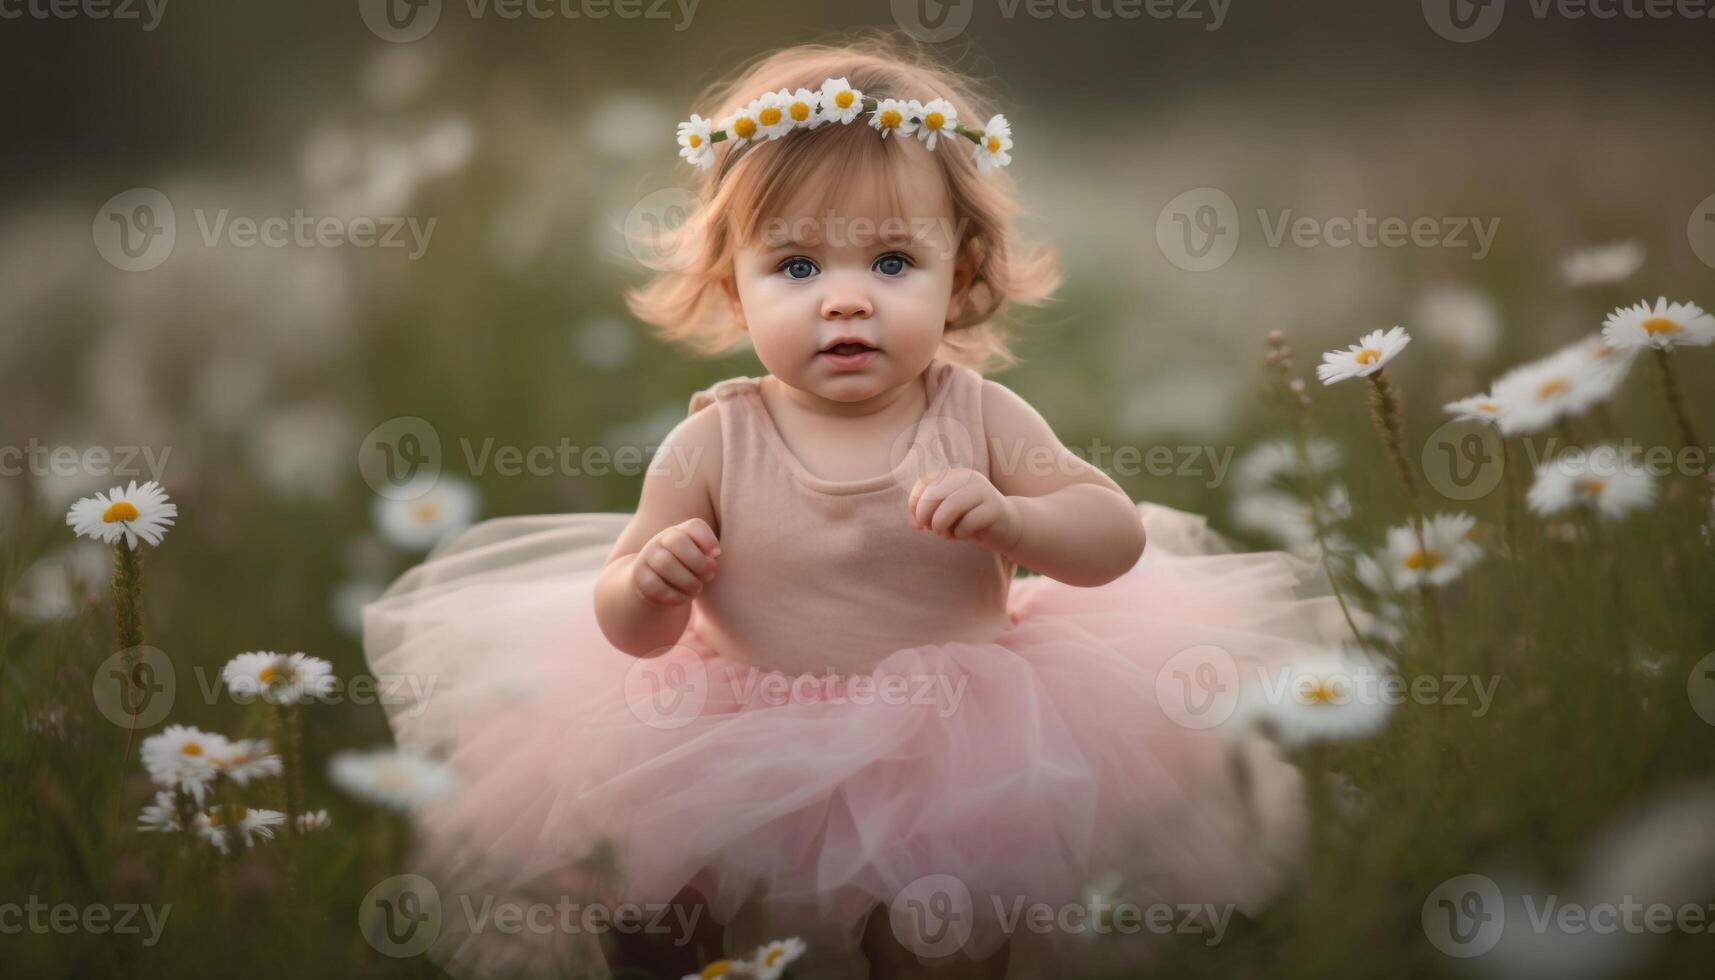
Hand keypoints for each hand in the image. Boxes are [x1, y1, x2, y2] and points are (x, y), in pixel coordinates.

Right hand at [630, 518, 720, 607]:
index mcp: (680, 532)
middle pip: (678, 541)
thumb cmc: (686, 569)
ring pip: (666, 564)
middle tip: (709, 576)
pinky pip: (655, 586)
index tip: (716, 555)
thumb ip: (708, 555)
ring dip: (688, 581)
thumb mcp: (698, 558)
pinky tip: (683, 597)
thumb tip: (713, 555)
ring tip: (697, 588)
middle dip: (699, 562)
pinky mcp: (640, 578)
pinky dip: (674, 596)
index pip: (694, 526)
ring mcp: (647, 557)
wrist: (655, 583)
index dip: (709, 540)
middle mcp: (661, 540)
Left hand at [906, 467, 1021, 552]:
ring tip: (945, 534)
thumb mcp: (945, 514)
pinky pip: (968, 522)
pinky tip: (964, 534)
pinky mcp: (995, 508)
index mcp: (953, 475)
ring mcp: (983, 491)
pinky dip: (960, 533)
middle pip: (933, 492)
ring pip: (950, 506)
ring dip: (941, 526)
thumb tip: (915, 523)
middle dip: (926, 516)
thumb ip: (927, 514)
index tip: (919, 522)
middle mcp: (968, 477)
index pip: (924, 483)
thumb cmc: (969, 519)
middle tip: (932, 529)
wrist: (1007, 526)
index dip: (915, 504)